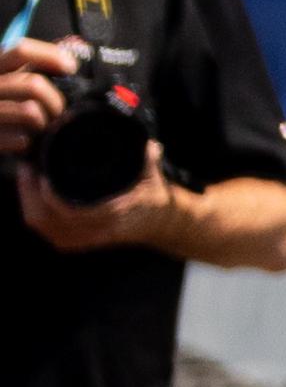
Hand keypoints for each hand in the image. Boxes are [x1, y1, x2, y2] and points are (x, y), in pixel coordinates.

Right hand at [0, 34, 69, 149]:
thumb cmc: (5, 103)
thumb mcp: (13, 79)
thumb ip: (37, 64)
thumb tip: (75, 46)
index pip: (21, 51)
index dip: (51, 56)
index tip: (70, 67)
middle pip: (33, 85)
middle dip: (55, 100)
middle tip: (58, 110)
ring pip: (29, 111)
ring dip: (44, 121)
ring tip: (42, 125)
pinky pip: (20, 138)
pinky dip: (29, 141)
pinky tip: (25, 141)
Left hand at [17, 157, 177, 254]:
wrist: (155, 221)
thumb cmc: (151, 195)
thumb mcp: (153, 174)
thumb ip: (149, 157)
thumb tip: (148, 144)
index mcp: (114, 215)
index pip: (73, 211)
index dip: (51, 194)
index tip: (45, 173)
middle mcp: (95, 230)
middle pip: (47, 219)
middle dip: (31, 194)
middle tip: (30, 168)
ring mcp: (81, 239)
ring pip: (41, 224)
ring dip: (29, 201)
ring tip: (29, 176)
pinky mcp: (72, 241)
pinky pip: (43, 228)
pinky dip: (33, 211)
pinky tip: (32, 194)